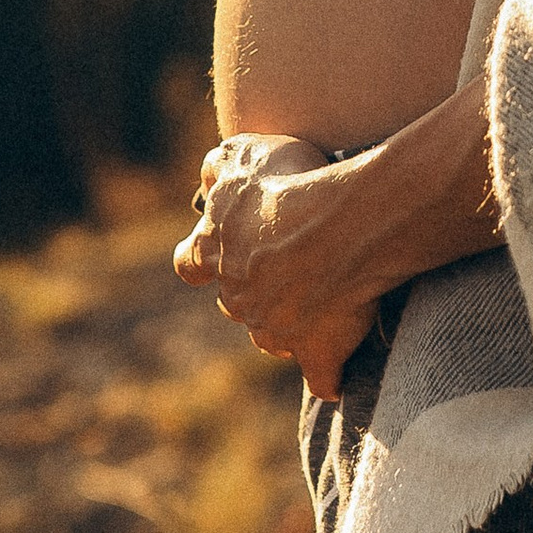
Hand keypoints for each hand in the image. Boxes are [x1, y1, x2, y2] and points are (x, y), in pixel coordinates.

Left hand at [173, 87, 501, 400]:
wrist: (341, 227)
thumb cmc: (295, 185)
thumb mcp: (246, 155)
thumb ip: (222, 165)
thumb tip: (209, 173)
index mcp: (215, 250)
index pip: (190, 263)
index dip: (201, 260)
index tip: (212, 256)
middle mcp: (237, 296)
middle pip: (235, 303)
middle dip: (255, 291)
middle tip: (287, 269)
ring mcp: (275, 330)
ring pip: (272, 337)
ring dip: (288, 327)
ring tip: (320, 307)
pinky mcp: (316, 352)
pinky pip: (322, 376)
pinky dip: (329, 376)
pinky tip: (339, 376)